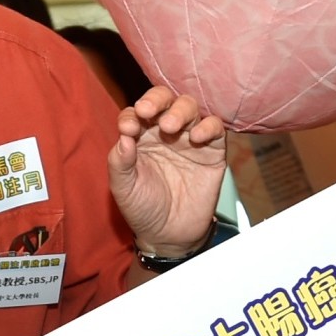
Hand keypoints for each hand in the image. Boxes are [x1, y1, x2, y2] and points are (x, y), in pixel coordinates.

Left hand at [108, 86, 227, 257]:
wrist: (169, 235)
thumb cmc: (143, 208)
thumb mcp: (123, 187)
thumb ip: (119, 161)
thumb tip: (124, 134)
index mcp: (142, 136)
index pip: (137, 112)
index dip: (132, 114)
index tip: (128, 128)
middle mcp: (166, 132)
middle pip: (165, 100)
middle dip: (156, 100)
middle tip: (147, 111)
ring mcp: (191, 139)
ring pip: (190, 108)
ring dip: (180, 111)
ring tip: (170, 126)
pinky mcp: (213, 151)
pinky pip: (216, 128)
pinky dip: (208, 127)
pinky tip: (196, 138)